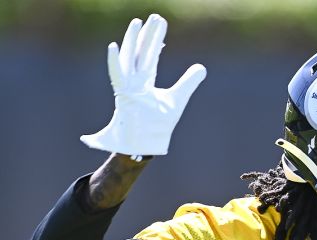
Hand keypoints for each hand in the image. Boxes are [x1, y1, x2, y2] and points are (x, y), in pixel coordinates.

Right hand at [80, 14, 206, 157]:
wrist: (144, 146)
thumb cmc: (156, 127)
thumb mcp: (177, 100)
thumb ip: (188, 82)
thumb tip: (202, 67)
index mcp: (144, 82)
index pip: (150, 56)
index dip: (155, 40)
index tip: (160, 24)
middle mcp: (134, 82)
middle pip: (141, 53)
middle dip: (147, 35)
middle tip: (155, 16)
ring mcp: (128, 88)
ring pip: (130, 59)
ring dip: (133, 41)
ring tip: (138, 22)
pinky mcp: (123, 96)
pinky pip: (117, 76)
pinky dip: (114, 62)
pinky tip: (114, 46)